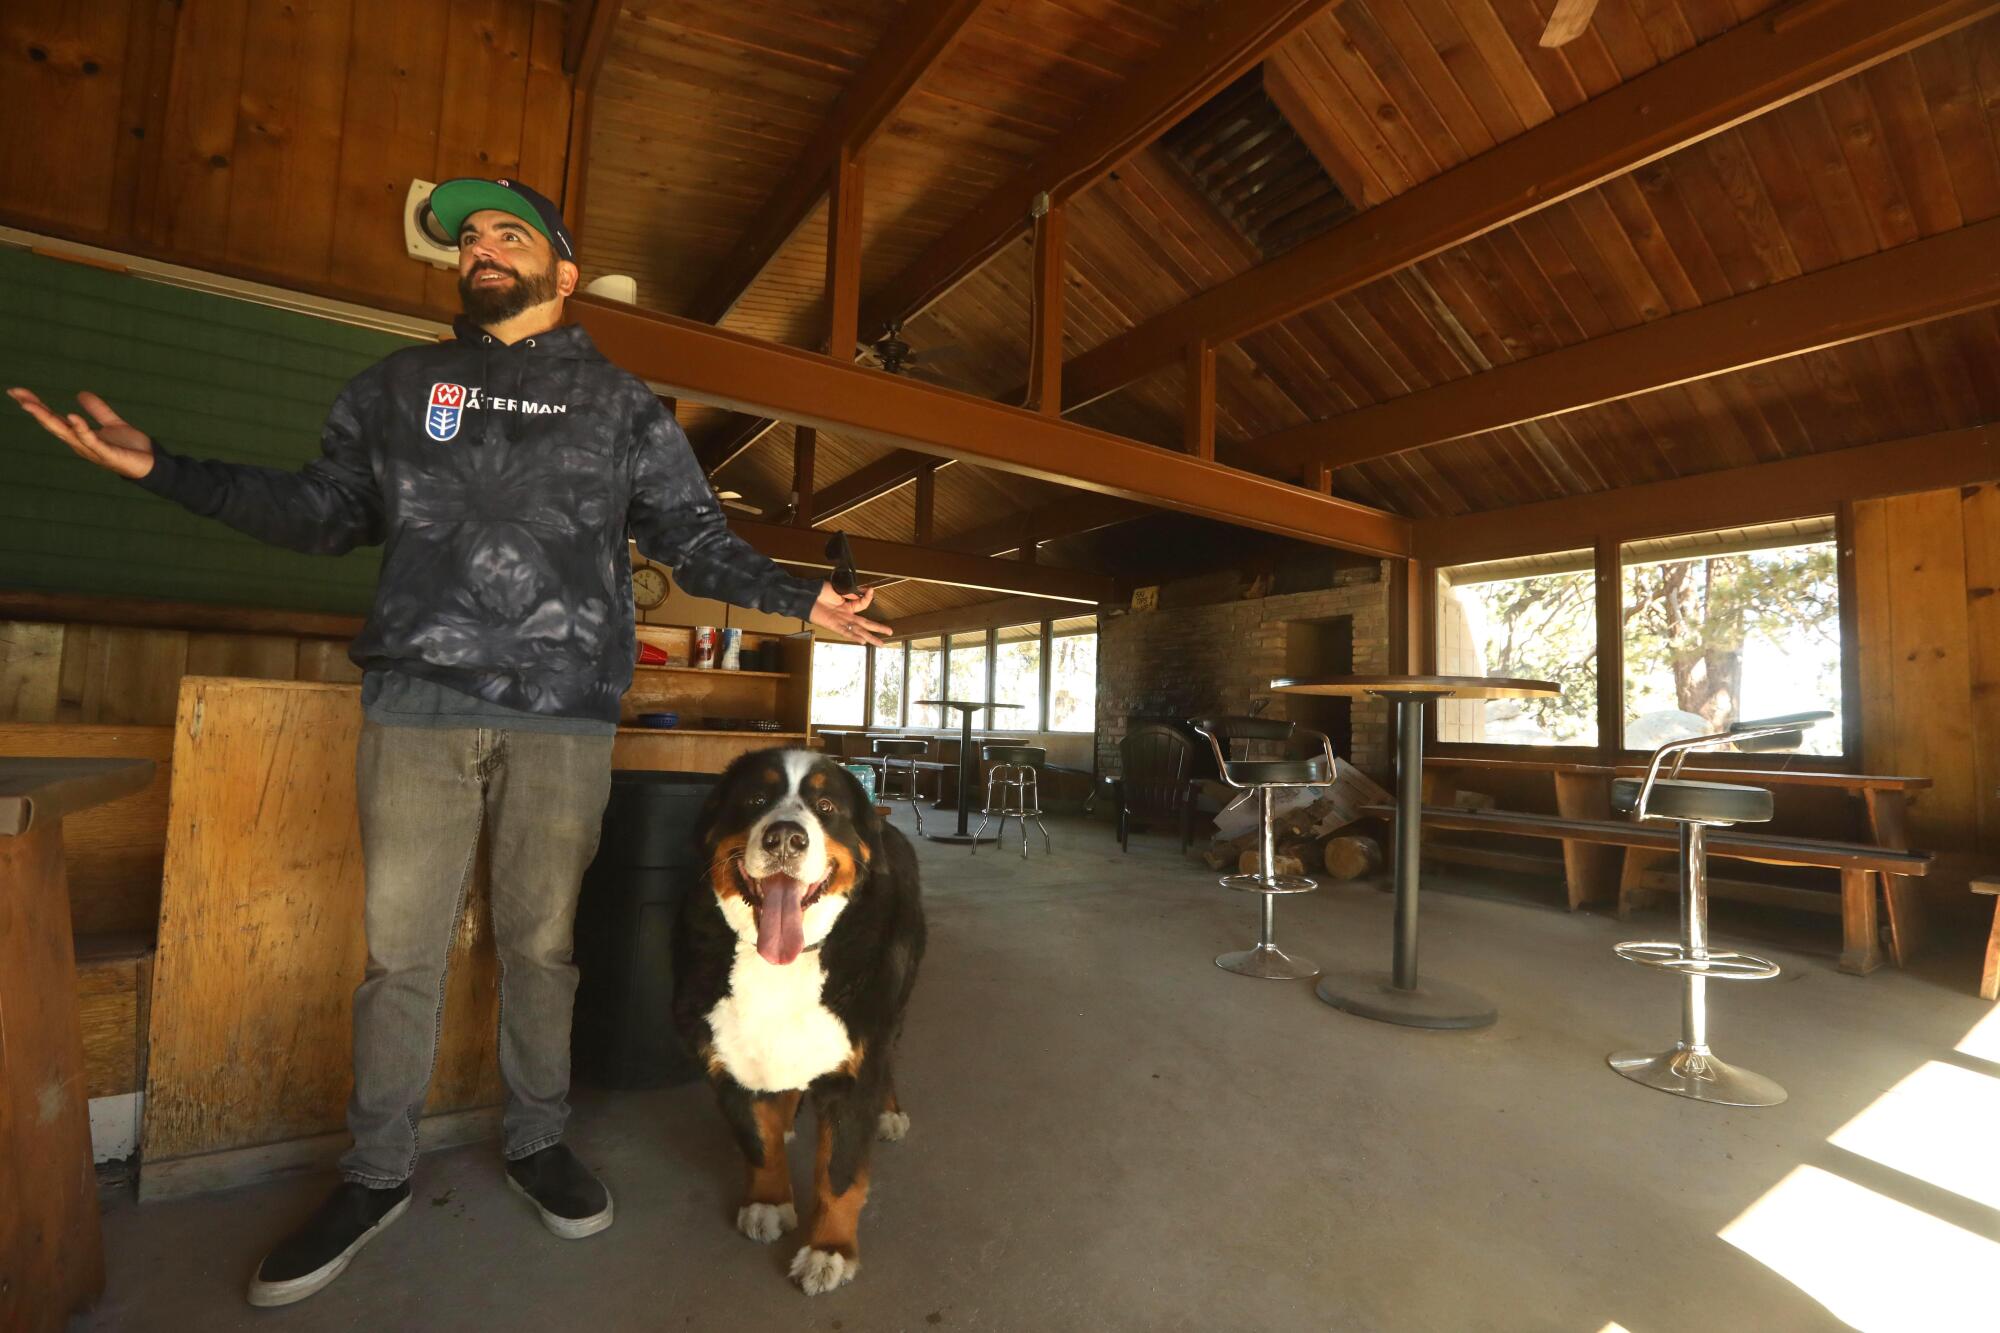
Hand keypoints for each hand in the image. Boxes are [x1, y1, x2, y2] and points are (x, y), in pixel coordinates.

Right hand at [8, 388, 155, 478]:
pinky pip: (91, 441)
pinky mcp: (108, 454)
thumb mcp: (113, 424)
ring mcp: (93, 451)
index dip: (36, 406)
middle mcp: (81, 445)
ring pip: (66, 433)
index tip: (18, 391)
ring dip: (48, 419)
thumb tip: (80, 394)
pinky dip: (81, 429)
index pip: (53, 419)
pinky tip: (72, 417)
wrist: (153, 465)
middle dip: (35, 410)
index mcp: (80, 437)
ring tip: (32, 405)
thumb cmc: (131, 449)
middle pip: (53, 425)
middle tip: (17, 394)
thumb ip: (98, 410)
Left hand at [810, 582, 889, 645]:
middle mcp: (846, 615)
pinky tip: (862, 641)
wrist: (806, 596)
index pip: (863, 604)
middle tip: (890, 633)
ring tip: (881, 644)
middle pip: (865, 623)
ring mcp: (841, 621)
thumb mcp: (838, 589)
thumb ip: (851, 593)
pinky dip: (854, 636)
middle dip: (878, 628)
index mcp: (847, 606)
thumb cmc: (820, 592)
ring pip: (859, 630)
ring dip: (870, 637)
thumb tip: (865, 592)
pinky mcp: (833, 626)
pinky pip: (846, 632)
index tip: (871, 590)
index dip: (868, 597)